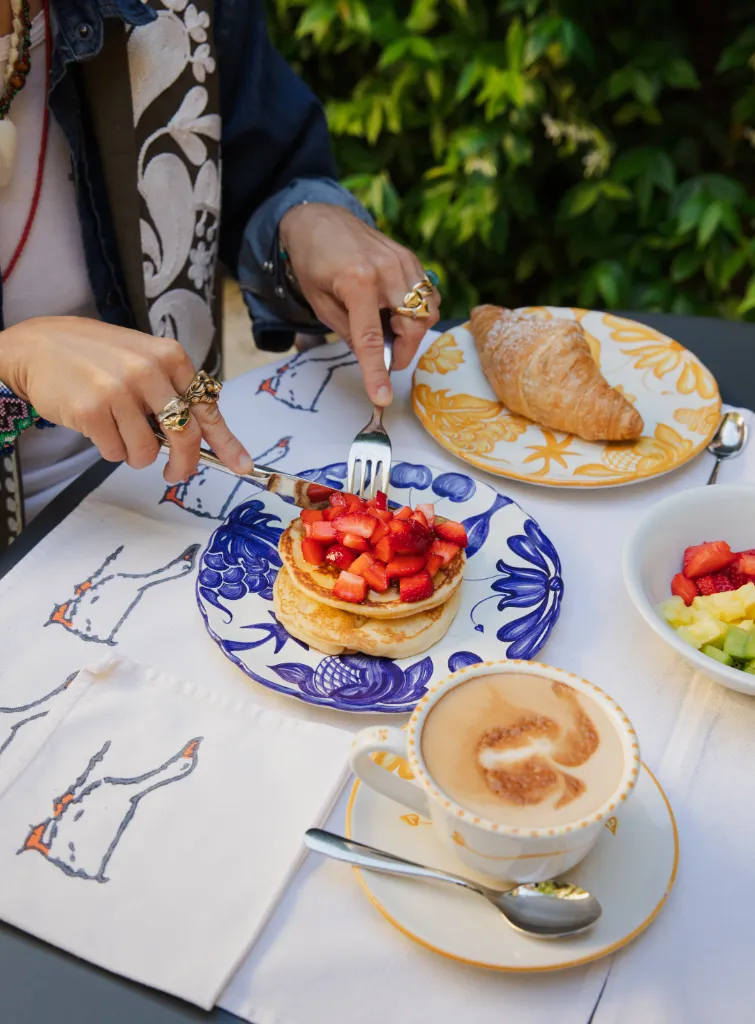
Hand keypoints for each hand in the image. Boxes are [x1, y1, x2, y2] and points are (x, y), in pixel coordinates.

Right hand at [0, 316, 253, 483]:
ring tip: (119, 431)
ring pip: (147, 452)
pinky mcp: (92, 410)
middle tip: (176, 474)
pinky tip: (97, 426)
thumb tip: (203, 438)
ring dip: (135, 454)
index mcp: (170, 356)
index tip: (242, 466)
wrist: (38, 346)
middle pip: (185, 436)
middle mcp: (149, 371)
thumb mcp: (143, 359)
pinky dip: (110, 449)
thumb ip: (172, 391)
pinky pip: (116, 453)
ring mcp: (120, 390)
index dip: (226, 442)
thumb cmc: (96, 356)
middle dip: (184, 464)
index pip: (207, 406)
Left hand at [279, 204, 439, 405]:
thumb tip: (372, 359)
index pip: (371, 338)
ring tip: (388, 328)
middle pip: (412, 326)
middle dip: (401, 351)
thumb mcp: (320, 304)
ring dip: (411, 331)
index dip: (377, 371)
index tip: (382, 397)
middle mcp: (386, 270)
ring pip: (427, 312)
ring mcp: (403, 261)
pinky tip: (395, 309)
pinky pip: (427, 295)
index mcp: (357, 281)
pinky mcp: (410, 258)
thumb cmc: (313, 262)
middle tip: (384, 356)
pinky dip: (416, 311)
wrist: (319, 219)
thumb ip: (348, 333)